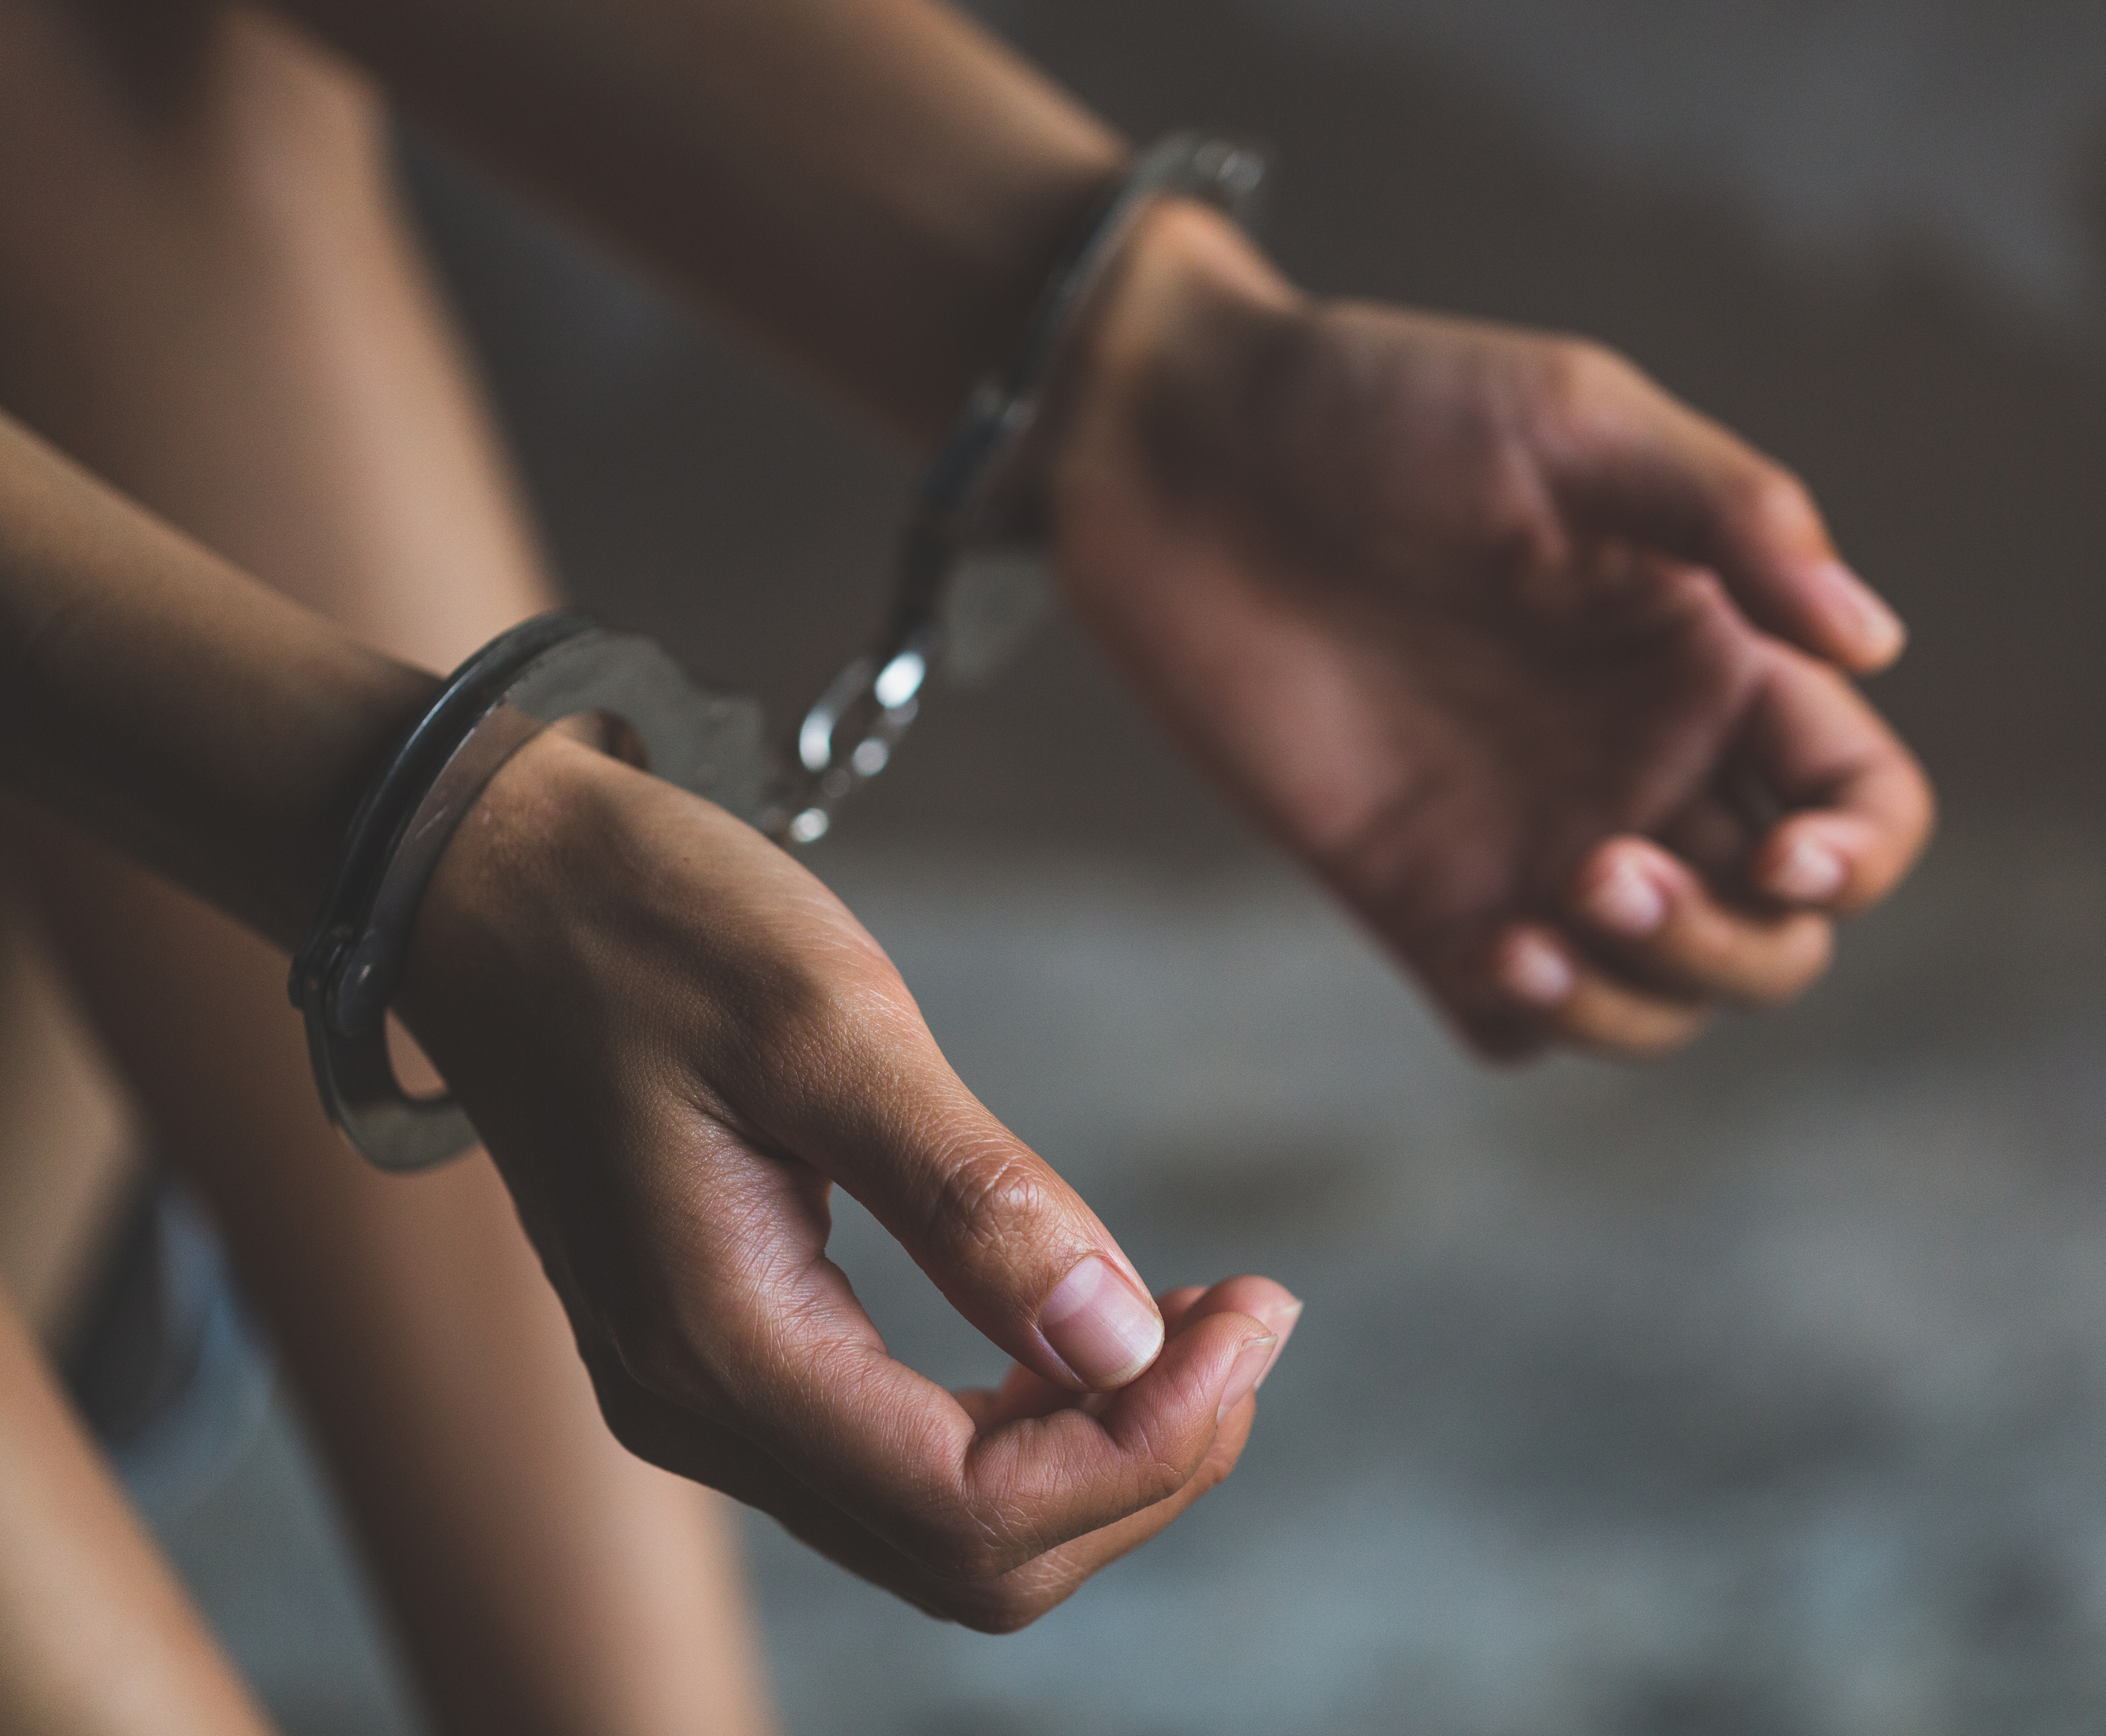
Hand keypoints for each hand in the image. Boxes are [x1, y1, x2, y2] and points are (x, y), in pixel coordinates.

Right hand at [399, 733, 1298, 1630]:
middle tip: (1245, 1321)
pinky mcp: (725, 1348)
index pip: (980, 1508)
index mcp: (721, 1350)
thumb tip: (1119, 1340)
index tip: (1255, 1314)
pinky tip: (1092, 1321)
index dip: (1150, 1441)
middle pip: (977, 1555)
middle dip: (1144, 1459)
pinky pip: (904, 1454)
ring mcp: (705, 1392)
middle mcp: (702, 1410)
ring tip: (1195, 1321)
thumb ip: (972, 1198)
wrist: (491, 885)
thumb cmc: (646, 925)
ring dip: (1097, 1444)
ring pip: (948, 1523)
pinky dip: (1028, 1417)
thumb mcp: (825, 1027)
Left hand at [1045, 204, 1933, 1056]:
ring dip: (1638, 997)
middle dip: (1731, 943)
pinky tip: (1487, 955)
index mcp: (1713, 659)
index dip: (1856, 856)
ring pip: (1662, 1000)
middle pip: (1777, 934)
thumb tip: (1876, 641)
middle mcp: (1642, 765)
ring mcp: (1533, 842)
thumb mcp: (1575, 419)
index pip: (1859, 802)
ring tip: (1535, 929)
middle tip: (1605, 869)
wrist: (1183, 457)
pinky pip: (1516, 1023)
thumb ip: (1733, 516)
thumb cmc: (1383, 406)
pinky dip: (1533, 1021)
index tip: (1785, 855)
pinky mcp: (1418, 895)